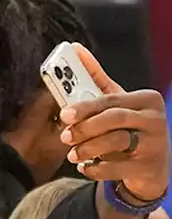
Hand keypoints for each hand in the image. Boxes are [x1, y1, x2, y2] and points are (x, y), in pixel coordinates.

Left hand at [59, 43, 168, 201]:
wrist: (153, 167)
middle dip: (84, 128)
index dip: (84, 106)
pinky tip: (86, 167)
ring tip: (73, 155)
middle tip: (64, 137)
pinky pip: (116, 167)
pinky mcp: (149, 166)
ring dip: (87, 149)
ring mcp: (155, 143)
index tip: (63, 114)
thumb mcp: (117, 105)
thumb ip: (96, 80)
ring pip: (115, 142)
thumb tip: (76, 50)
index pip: (111, 99)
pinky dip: (95, 168)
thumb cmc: (130, 130)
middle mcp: (155, 118)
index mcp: (146, 99)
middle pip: (114, 118)